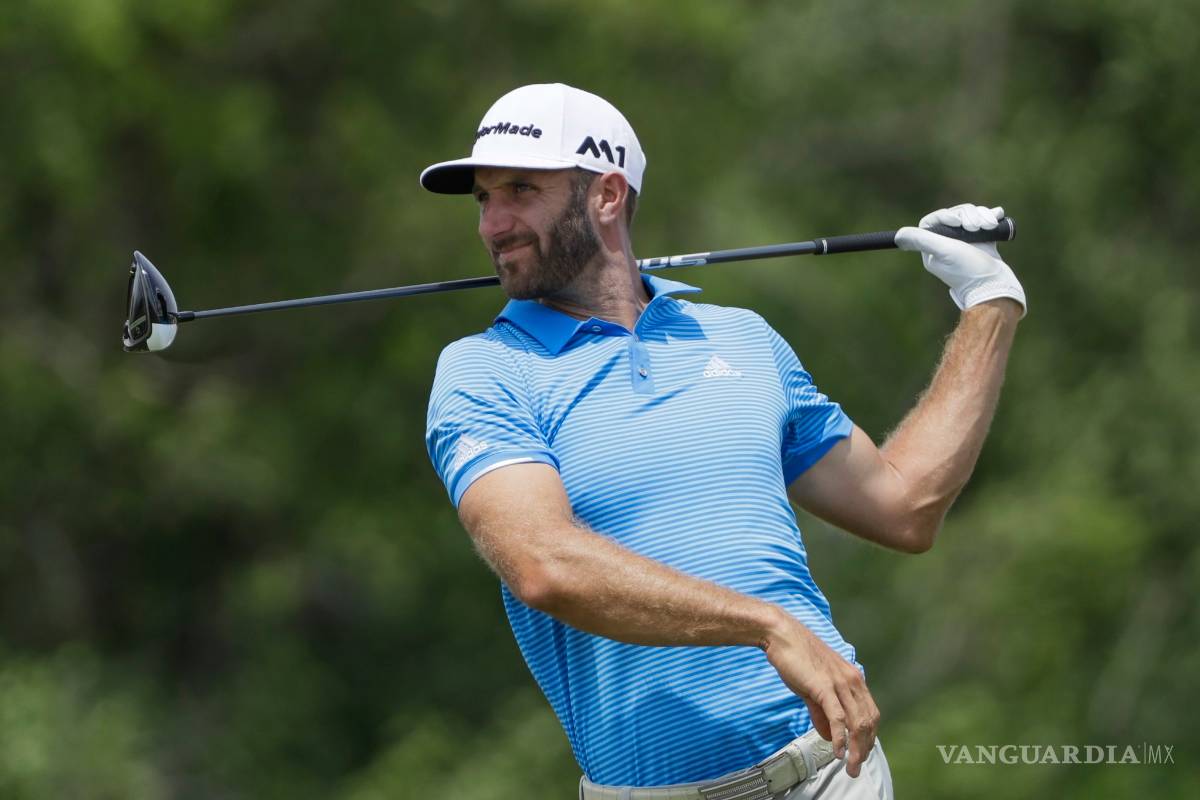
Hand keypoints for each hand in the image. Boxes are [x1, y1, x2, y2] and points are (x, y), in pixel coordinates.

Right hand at [764, 611, 879, 777]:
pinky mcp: (824, 686)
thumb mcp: (814, 686)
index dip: (869, 737)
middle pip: (868, 722)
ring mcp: (840, 683)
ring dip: (856, 749)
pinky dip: (840, 737)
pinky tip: (838, 752)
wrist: (783, 635)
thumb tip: (828, 735)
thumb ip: (822, 711)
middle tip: (856, 769)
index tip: (862, 754)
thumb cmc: (797, 657)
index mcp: (854, 679)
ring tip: (851, 767)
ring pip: (856, 723)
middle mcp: (853, 680)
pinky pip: (838, 717)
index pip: (871, 714)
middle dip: (865, 749)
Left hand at [895, 203, 1026, 316]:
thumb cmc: (969, 270)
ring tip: (989, 226)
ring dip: (981, 216)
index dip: (947, 216)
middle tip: (977, 227)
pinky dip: (990, 217)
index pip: (934, 221)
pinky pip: (983, 221)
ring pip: (970, 216)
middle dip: (968, 215)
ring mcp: (965, 243)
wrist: (996, 285)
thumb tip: (898, 235)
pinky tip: (997, 216)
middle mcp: (947, 245)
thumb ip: (921, 240)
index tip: (958, 222)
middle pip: (954, 215)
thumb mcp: (944, 252)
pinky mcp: (982, 241)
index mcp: (933, 249)